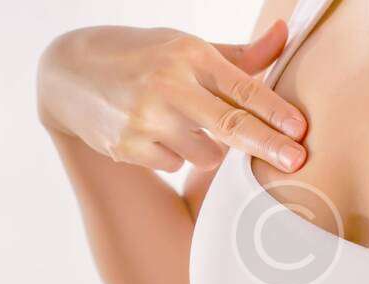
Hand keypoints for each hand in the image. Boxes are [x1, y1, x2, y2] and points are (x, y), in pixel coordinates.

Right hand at [37, 21, 306, 172]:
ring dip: (209, 149)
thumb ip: (238, 54)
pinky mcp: (127, 146)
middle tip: (296, 162)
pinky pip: (173, 164)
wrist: (68, 73)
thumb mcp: (184, 46)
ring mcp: (146, 118)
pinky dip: (173, 154)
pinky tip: (152, 132)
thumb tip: (286, 33)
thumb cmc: (142, 57)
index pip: (242, 86)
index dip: (274, 111)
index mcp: (189, 55)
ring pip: (205, 155)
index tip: (300, 130)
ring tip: (185, 125)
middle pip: (230, 124)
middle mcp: (169, 86)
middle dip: (267, 145)